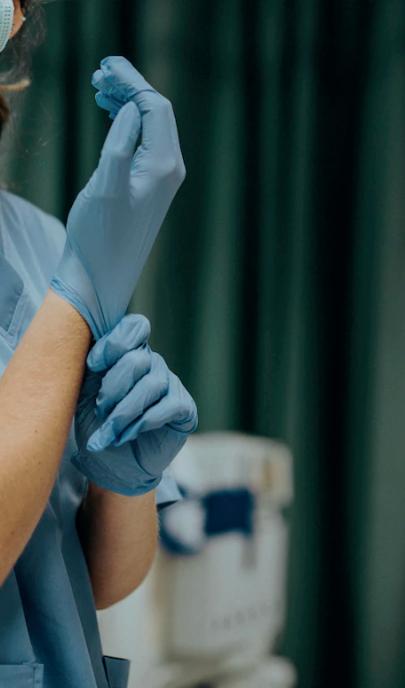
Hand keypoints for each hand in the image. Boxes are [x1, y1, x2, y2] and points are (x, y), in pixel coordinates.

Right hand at [50, 57, 185, 339]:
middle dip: (130, 88)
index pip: (155, 106)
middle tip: (98, 75)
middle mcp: (170, 170)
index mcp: (163, 166)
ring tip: (99, 91)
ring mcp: (163, 180)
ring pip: (151, 126)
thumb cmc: (99, 237)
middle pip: (157, 112)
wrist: (101, 277)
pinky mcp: (151, 188)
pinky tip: (111, 118)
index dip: (131, 81)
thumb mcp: (105, 186)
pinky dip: (128, 124)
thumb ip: (121, 143)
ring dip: (128, 104)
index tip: (104, 67)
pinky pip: (145, 143)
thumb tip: (131, 108)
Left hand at [71, 315, 197, 495]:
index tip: (92, 366)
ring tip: (109, 432)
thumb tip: (91, 351)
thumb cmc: (97, 424)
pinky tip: (128, 435)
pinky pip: (169, 405)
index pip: (134, 327)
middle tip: (100, 411)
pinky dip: (144, 422)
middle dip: (113, 387)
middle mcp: (153, 363)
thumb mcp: (86, 393)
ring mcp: (171, 384)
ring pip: (151, 385)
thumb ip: (93, 368)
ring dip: (124, 412)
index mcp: (130, 353)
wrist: (111, 465)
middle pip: (138, 359)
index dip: (113, 343)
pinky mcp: (184, 408)